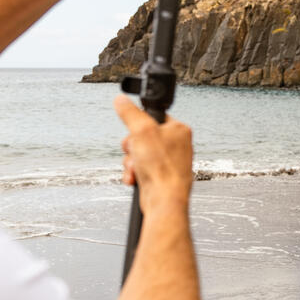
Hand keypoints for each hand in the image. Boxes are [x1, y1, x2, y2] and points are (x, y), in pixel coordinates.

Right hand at [114, 95, 192, 212]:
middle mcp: (176, 144)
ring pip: (138, 154)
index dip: (138, 126)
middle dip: (132, 147)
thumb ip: (130, 113)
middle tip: (135, 152)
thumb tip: (121, 100)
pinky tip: (136, 179)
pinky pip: (140, 169)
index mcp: (179, 130)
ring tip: (137, 169)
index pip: (152, 117)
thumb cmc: (162, 167)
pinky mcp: (160, 175)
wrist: (164, 200)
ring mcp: (168, 161)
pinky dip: (134, 174)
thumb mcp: (141, 131)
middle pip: (141, 136)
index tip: (135, 133)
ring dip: (131, 162)